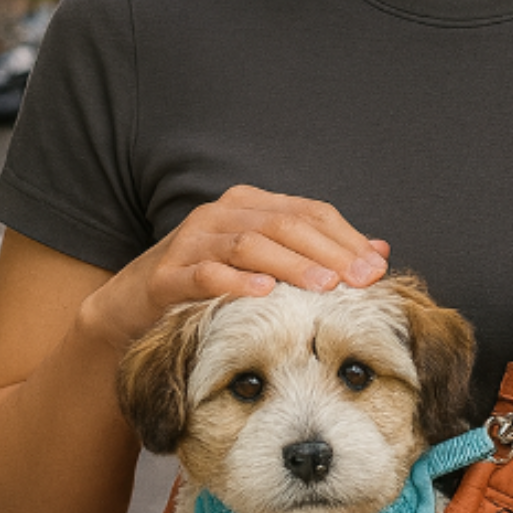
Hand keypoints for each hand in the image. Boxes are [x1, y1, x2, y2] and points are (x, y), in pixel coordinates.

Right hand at [85, 186, 387, 349]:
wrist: (132, 307)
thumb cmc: (210, 286)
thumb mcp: (265, 265)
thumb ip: (318, 254)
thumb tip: (380, 251)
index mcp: (251, 206)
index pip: (310, 212)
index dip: (346, 238)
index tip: (378, 269)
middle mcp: (222, 215)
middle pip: (286, 225)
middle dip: (329, 252)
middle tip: (360, 279)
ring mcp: (192, 242)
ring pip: (250, 245)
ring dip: (291, 265)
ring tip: (324, 286)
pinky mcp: (167, 275)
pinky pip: (206, 273)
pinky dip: (236, 281)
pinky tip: (264, 294)